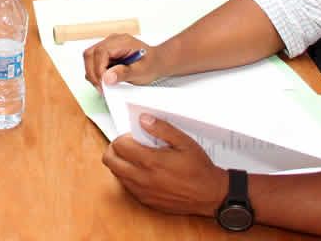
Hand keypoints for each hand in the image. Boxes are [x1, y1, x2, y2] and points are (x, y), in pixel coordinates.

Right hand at [83, 33, 154, 87]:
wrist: (157, 61)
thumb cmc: (151, 64)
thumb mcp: (140, 71)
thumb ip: (123, 73)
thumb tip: (107, 77)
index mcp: (121, 42)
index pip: (100, 52)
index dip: (98, 69)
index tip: (102, 84)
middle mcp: (112, 41)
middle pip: (90, 54)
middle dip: (92, 72)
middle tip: (100, 87)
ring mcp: (108, 46)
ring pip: (89, 57)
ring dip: (93, 73)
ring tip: (103, 85)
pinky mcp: (106, 53)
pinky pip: (94, 61)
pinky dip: (96, 72)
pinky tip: (105, 79)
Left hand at [102, 114, 225, 216]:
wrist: (210, 195)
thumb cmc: (199, 169)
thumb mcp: (185, 142)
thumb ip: (162, 129)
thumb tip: (143, 119)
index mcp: (151, 161)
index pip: (119, 145)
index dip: (123, 137)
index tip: (133, 135)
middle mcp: (142, 178)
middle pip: (110, 160)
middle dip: (114, 149)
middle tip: (127, 144)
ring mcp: (142, 192)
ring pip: (116, 174)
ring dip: (120, 163)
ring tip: (136, 157)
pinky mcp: (146, 201)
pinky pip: (127, 187)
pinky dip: (128, 177)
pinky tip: (142, 171)